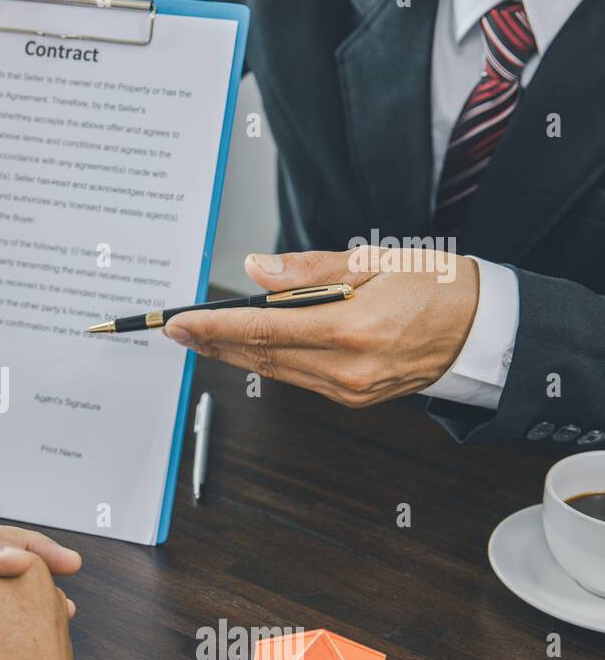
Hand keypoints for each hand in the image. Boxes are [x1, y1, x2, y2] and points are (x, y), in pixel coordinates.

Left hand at [164, 246, 479, 407]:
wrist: (484, 330)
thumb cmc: (437, 287)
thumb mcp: (375, 262)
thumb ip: (309, 269)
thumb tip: (258, 268)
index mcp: (352, 330)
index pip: (264, 329)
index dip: (215, 327)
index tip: (180, 323)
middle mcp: (347, 369)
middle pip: (262, 355)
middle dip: (213, 342)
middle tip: (175, 329)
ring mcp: (350, 389)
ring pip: (275, 370)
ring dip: (234, 353)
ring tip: (199, 336)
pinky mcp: (353, 397)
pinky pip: (298, 378)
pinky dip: (269, 361)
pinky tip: (248, 346)